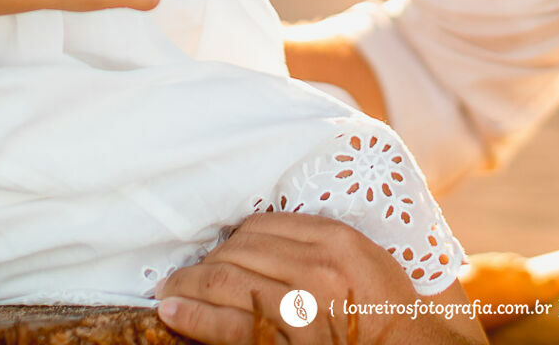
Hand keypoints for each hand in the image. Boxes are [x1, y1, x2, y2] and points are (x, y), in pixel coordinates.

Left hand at [156, 212, 482, 343]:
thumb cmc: (387, 313)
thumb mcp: (362, 263)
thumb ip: (318, 248)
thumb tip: (253, 241)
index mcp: (338, 240)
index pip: (261, 225)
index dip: (229, 240)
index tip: (215, 253)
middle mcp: (321, 266)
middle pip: (239, 250)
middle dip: (205, 263)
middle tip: (182, 276)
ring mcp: (308, 305)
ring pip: (229, 280)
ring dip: (190, 286)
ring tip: (171, 292)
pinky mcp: (297, 340)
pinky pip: (234, 325)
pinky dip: (196, 316)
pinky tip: (173, 311)